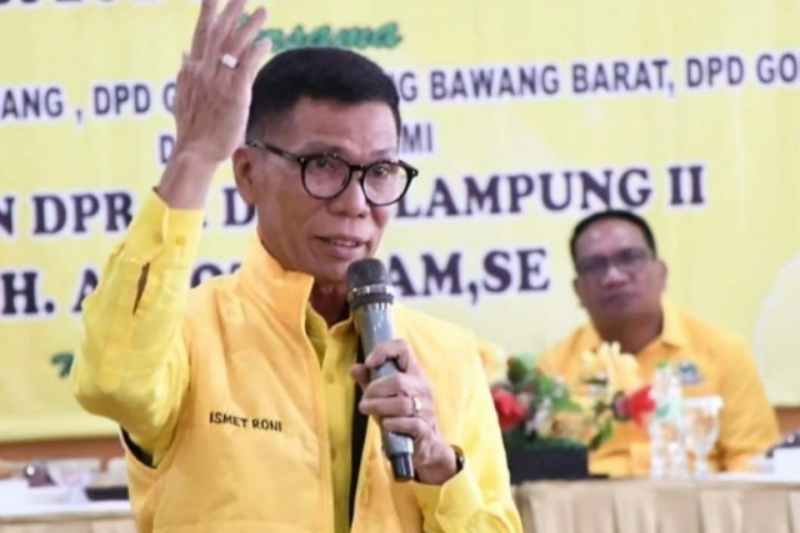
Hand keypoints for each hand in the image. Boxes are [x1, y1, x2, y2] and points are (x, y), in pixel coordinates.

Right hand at [158, 0, 270, 207]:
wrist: (195, 152)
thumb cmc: (193, 128)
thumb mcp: (184, 96)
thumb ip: (186, 72)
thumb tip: (184, 53)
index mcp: (193, 70)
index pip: (201, 34)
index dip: (208, 13)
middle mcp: (204, 72)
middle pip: (218, 34)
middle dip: (230, 12)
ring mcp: (219, 82)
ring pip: (233, 47)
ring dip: (248, 27)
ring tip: (262, 11)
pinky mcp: (235, 95)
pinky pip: (246, 68)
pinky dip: (256, 53)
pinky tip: (266, 42)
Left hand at [351, 340, 457, 484]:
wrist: (426, 446)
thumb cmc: (402, 416)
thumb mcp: (384, 397)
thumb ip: (370, 382)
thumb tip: (355, 368)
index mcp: (414, 374)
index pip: (404, 348)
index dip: (385, 350)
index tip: (370, 363)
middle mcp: (423, 388)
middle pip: (398, 380)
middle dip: (375, 390)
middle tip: (364, 400)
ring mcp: (427, 409)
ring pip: (402, 403)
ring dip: (379, 407)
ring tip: (368, 410)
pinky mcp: (425, 430)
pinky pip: (410, 424)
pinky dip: (393, 424)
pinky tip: (386, 425)